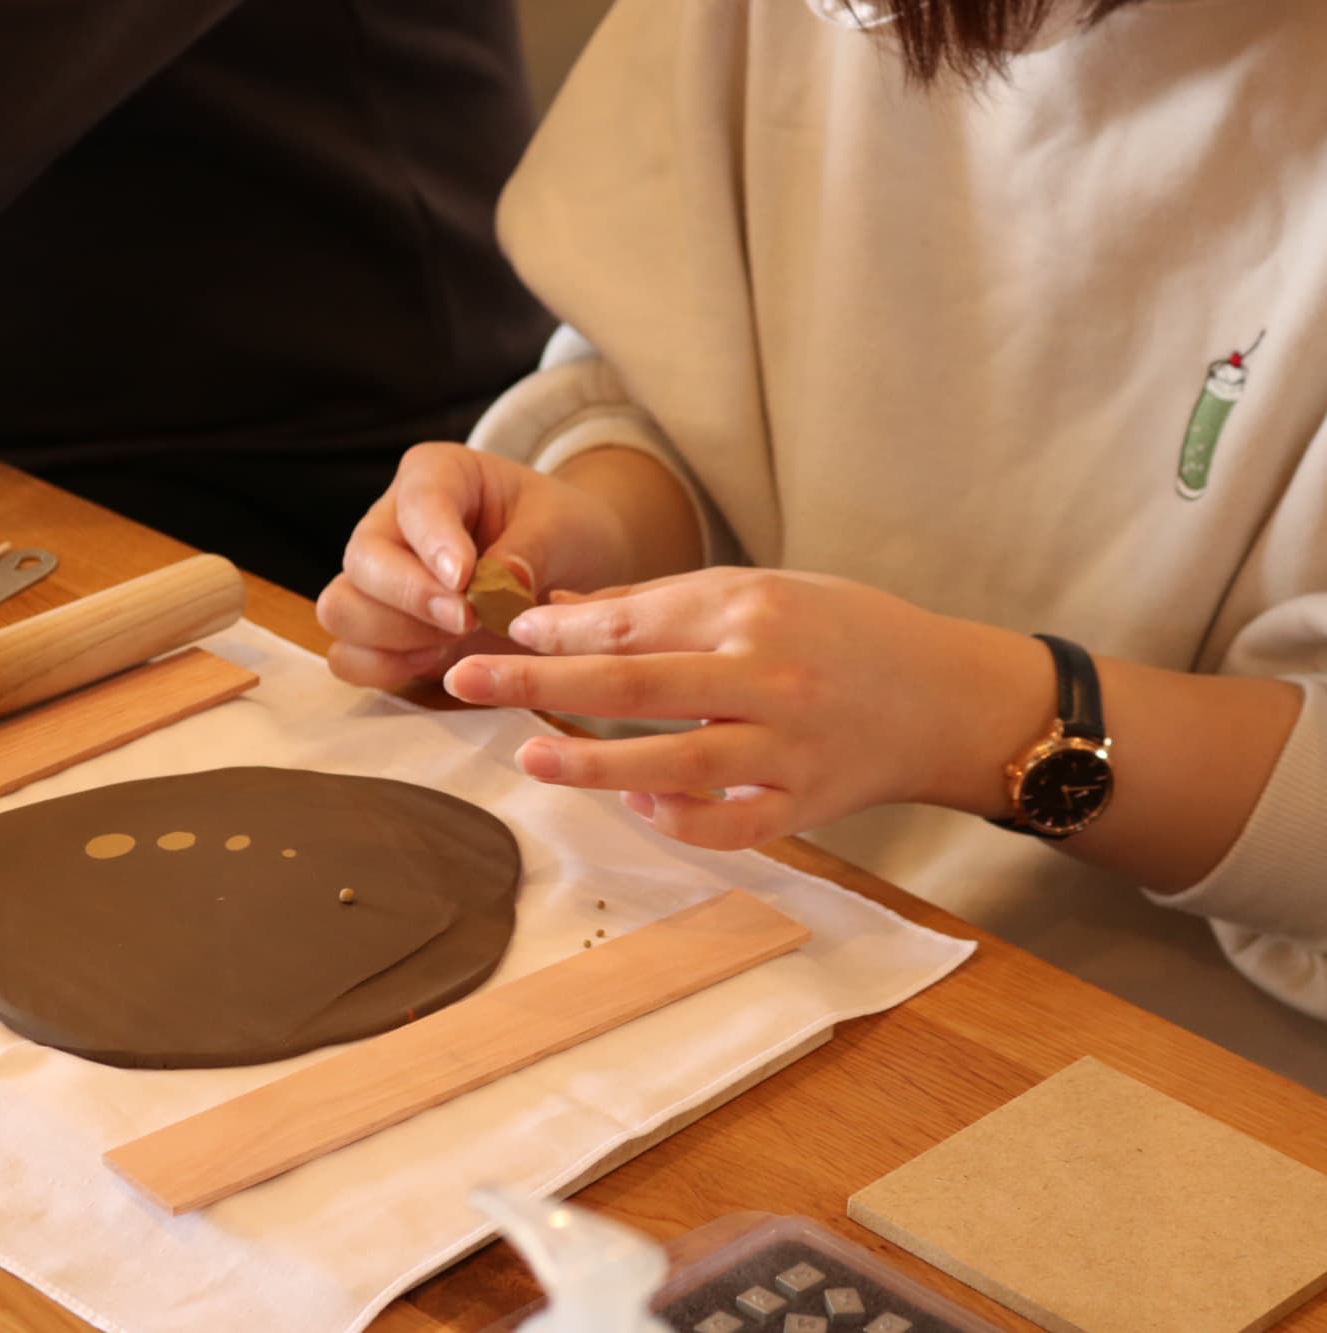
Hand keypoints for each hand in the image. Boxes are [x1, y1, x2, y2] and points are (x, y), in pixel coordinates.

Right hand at [316, 442, 660, 687]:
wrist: (563, 565)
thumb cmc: (556, 531)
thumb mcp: (560, 527)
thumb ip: (529, 549)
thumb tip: (501, 585)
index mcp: (437, 473)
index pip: (417, 500)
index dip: (433, 541)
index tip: (465, 579)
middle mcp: (391, 522)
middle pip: (362, 558)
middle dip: (411, 597)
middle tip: (468, 621)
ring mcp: (376, 578)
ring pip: (341, 607)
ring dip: (396, 635)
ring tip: (458, 639)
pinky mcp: (376, 629)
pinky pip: (347, 655)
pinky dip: (383, 667)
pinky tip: (435, 661)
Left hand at [440, 567, 1054, 849]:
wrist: (947, 697)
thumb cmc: (844, 632)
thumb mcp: (761, 592)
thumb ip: (663, 606)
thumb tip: (559, 616)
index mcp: (754, 610)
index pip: (634, 621)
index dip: (559, 632)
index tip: (505, 636)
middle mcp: (770, 677)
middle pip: (636, 685)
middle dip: (542, 685)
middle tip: (468, 684)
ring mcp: (790, 748)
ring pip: (675, 764)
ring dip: (594, 765)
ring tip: (532, 757)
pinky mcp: (807, 804)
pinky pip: (729, 825)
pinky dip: (678, 821)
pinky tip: (638, 805)